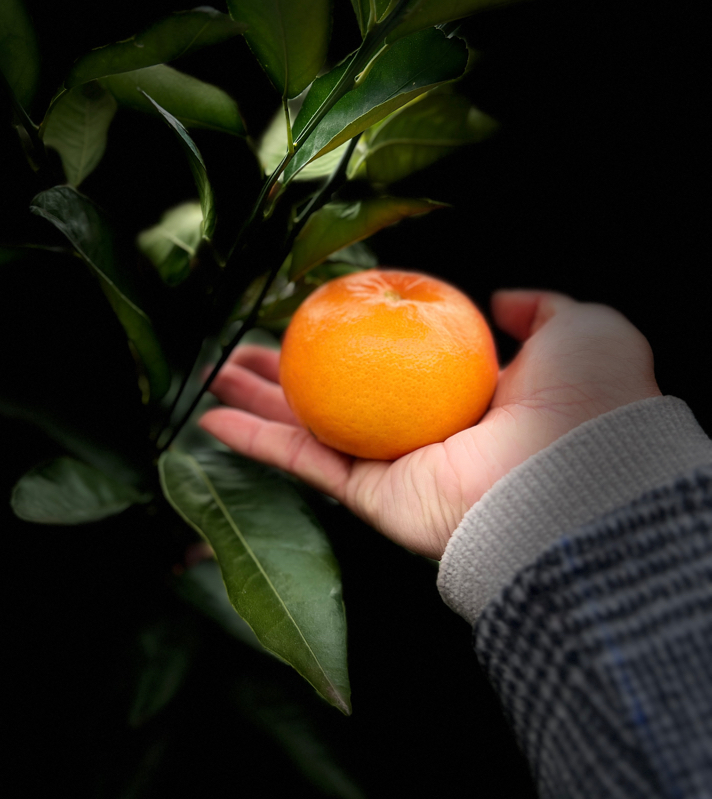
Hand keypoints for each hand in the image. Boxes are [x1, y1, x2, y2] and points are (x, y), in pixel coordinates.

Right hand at [199, 289, 661, 558]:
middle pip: (340, 395)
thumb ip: (542, 309)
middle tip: (245, 351)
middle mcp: (426, 434)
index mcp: (467, 398)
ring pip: (311, 429)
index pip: (396, 362)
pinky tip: (213, 418)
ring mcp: (397, 469)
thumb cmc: (585, 399)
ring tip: (213, 375)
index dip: (354, 338)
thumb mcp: (579, 329)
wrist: (575, 474)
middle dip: (289, 373)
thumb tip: (503, 299)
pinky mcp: (375, 499)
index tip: (319, 317)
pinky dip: (256, 443)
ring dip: (258, 403)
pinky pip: (305, 464)